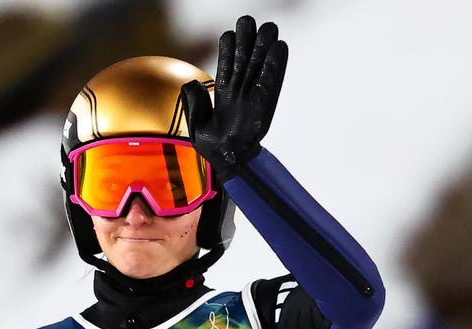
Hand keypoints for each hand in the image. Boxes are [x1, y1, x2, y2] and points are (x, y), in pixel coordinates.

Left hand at [180, 15, 288, 177]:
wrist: (228, 164)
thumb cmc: (211, 149)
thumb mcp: (195, 126)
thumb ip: (193, 104)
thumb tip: (191, 84)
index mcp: (224, 95)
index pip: (226, 66)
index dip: (228, 49)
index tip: (230, 33)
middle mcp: (239, 93)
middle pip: (244, 61)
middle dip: (247, 41)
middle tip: (250, 21)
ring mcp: (252, 97)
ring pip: (257, 67)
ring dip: (262, 47)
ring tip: (268, 27)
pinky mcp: (264, 105)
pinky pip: (269, 82)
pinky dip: (274, 65)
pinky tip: (280, 48)